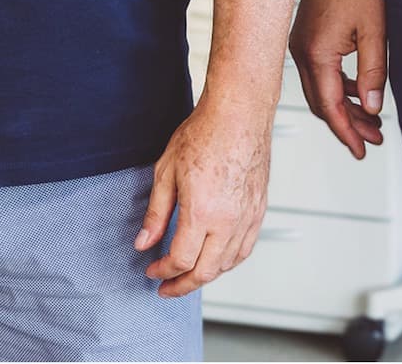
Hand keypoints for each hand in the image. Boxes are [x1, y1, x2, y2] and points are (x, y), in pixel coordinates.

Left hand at [135, 97, 271, 296]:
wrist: (238, 115)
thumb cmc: (204, 134)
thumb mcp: (166, 172)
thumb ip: (156, 213)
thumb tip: (144, 242)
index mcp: (202, 212)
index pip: (180, 260)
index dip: (162, 271)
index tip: (151, 269)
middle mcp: (228, 221)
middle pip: (205, 272)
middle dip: (182, 285)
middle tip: (166, 286)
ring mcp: (247, 218)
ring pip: (227, 265)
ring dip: (205, 275)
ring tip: (188, 275)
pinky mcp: (258, 211)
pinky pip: (244, 249)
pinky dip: (228, 262)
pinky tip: (216, 260)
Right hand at [289, 0, 387, 157]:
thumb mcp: (374, 32)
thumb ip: (373, 74)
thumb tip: (372, 109)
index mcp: (316, 54)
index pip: (330, 107)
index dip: (347, 132)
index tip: (362, 150)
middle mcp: (301, 52)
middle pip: (322, 103)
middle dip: (347, 125)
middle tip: (372, 141)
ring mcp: (300, 44)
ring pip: (320, 90)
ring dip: (344, 107)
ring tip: (371, 121)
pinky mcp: (306, 36)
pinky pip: (319, 73)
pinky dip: (338, 88)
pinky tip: (358, 92)